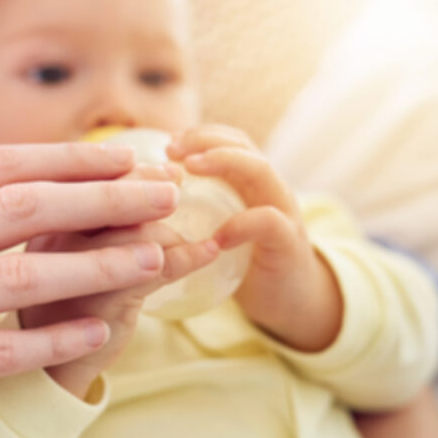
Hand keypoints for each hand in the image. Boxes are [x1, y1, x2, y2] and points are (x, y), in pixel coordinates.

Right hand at [0, 143, 181, 437]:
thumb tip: (55, 185)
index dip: (69, 158)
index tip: (129, 157)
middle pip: (16, 208)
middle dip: (101, 198)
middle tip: (163, 196)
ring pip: (16, 277)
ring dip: (96, 265)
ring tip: (151, 258)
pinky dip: (55, 339)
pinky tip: (101, 330)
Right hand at [21, 163, 219, 398]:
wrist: (51, 367)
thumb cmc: (68, 298)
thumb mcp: (70, 251)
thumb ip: (97, 215)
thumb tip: (155, 172)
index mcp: (38, 222)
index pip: (79, 176)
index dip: (124, 166)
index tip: (157, 167)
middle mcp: (50, 240)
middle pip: (107, 195)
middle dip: (149, 186)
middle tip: (177, 183)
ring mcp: (74, 272)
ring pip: (134, 230)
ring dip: (171, 228)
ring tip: (191, 231)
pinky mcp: (104, 302)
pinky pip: (156, 267)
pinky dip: (189, 256)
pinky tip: (206, 253)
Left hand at [167, 125, 342, 352]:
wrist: (293, 302)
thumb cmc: (245, 263)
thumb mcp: (218, 229)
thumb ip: (196, 212)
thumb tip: (144, 207)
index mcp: (251, 183)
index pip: (230, 141)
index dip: (199, 135)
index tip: (167, 144)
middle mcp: (270, 188)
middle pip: (242, 146)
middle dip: (204, 140)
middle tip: (171, 150)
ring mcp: (284, 211)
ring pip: (259, 170)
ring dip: (223, 161)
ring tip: (189, 169)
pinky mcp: (289, 242)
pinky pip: (268, 221)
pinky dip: (241, 223)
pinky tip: (217, 236)